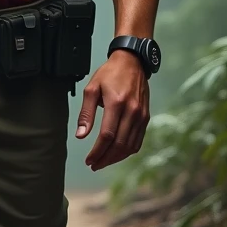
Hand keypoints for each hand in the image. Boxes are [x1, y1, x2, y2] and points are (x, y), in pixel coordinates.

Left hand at [75, 51, 149, 170]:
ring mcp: (141, 115)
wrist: (132, 61)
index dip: (97, 151)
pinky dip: (128, 151)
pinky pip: (138, 140)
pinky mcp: (146, 117)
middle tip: (94, 164)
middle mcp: (132, 111)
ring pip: (130, 146)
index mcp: (116, 104)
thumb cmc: (110, 73)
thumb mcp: (92, 88)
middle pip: (119, 144)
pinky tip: (117, 153)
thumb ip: (86, 113)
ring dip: (116, 158)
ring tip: (103, 161)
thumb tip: (80, 135)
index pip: (107, 136)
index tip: (89, 160)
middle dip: (106, 158)